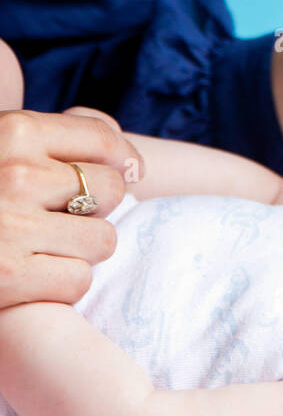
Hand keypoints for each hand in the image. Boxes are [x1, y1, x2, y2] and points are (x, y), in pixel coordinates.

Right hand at [0, 107, 144, 308]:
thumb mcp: (2, 145)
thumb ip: (59, 141)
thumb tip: (135, 167)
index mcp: (14, 131)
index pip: (104, 142)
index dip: (122, 162)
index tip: (124, 175)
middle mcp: (16, 175)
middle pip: (112, 190)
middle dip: (98, 207)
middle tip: (65, 216)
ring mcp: (12, 229)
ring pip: (103, 240)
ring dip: (83, 249)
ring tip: (48, 246)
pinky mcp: (8, 280)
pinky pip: (78, 280)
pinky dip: (63, 283)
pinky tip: (35, 274)